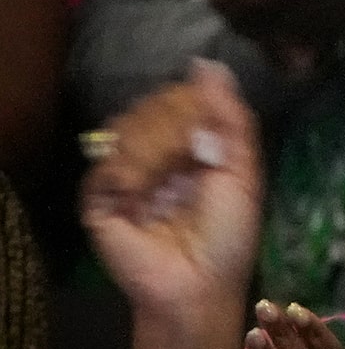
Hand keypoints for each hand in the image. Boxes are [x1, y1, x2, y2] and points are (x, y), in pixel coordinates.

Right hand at [81, 62, 263, 348]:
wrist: (199, 284)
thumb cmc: (228, 233)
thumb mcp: (241, 170)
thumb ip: (229, 117)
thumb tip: (208, 64)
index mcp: (190, 146)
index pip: (179, 98)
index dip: (192, 105)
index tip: (209, 136)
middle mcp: (155, 154)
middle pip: (150, 107)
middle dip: (175, 129)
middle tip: (192, 164)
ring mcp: (124, 174)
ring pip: (125, 127)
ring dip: (155, 150)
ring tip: (170, 186)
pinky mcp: (99, 199)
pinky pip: (105, 164)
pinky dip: (130, 173)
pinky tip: (145, 196)